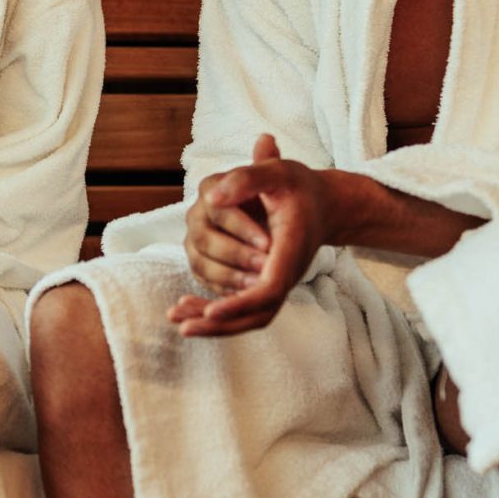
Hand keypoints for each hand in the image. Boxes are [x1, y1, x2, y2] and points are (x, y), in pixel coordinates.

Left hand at [170, 134, 330, 337]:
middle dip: (222, 324)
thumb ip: (247, 178)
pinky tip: (186, 308)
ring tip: (177, 321)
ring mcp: (275, 279)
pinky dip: (215, 310)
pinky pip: (241, 304)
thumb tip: (210, 197)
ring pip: (249, 314)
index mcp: (291, 247)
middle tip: (185, 327)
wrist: (320, 203)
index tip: (212, 311)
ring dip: (214, 323)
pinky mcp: (263, 281)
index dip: (241, 302)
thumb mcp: (277, 170)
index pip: (270, 287)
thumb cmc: (296, 186)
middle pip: (259, 312)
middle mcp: (286, 270)